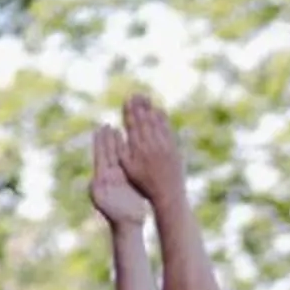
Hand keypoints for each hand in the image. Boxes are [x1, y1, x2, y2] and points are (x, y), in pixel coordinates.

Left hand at [89, 123, 149, 229]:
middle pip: (108, 153)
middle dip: (108, 139)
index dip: (102, 142)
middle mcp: (108, 176)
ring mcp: (117, 178)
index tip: (102, 128)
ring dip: (117, 144)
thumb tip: (95, 178)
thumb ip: (98, 188)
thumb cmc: (116, 216)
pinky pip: (127, 165)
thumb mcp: (103, 201)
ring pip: (117, 157)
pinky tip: (129, 145)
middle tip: (107, 124)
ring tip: (117, 130)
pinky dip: (127, 154)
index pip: (101, 155)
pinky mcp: (127, 182)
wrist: (128, 226)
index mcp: (102, 178)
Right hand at [116, 92, 187, 207]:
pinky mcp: (174, 148)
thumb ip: (122, 150)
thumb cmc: (144, 184)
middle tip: (136, 94)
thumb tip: (116, 132)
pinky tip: (159, 110)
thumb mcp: (128, 169)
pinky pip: (167, 129)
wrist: (168, 195)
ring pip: (156, 122)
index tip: (127, 100)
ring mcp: (164, 146)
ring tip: (145, 97)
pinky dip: (163, 118)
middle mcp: (151, 145)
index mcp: (137, 149)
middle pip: (144, 120)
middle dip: (139, 106)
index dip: (129, 111)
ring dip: (150, 108)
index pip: (132, 125)